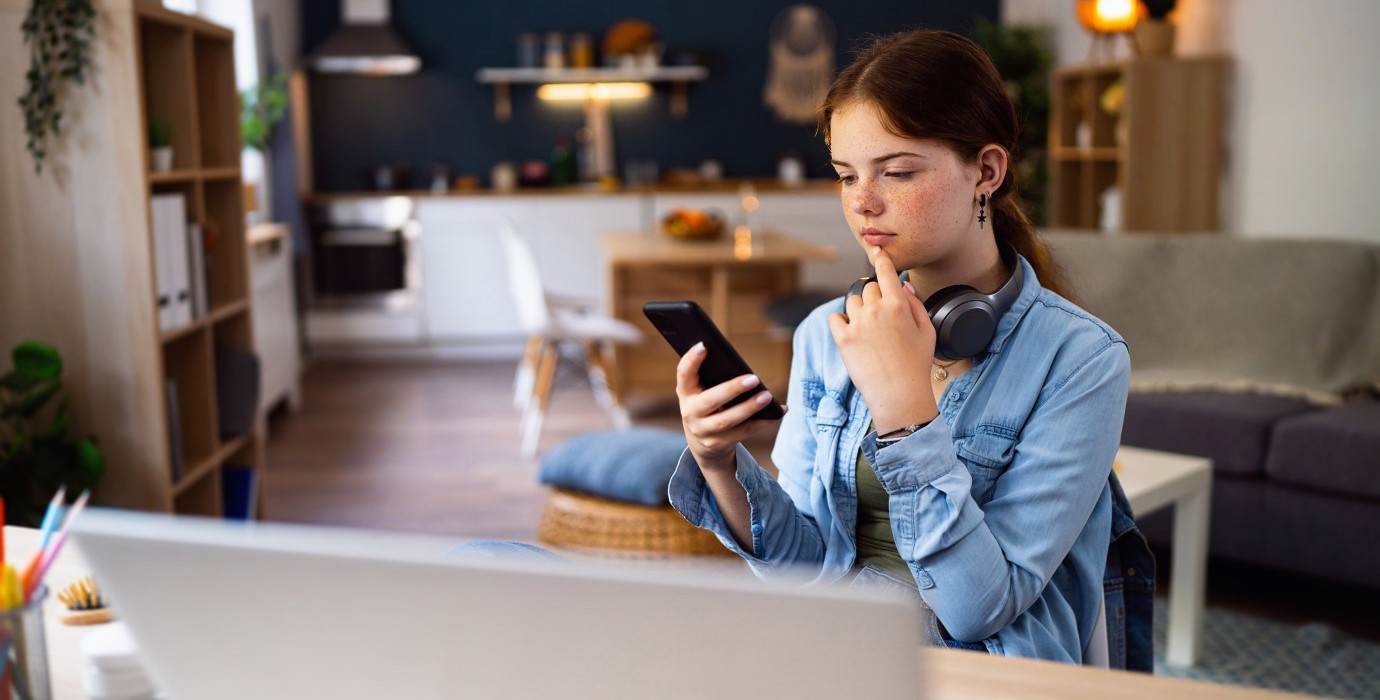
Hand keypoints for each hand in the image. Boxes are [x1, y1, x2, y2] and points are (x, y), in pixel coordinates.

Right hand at [676, 342, 781, 473]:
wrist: (702, 442)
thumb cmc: (708, 405)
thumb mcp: (703, 391)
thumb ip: (713, 377)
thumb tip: (742, 367)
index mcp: (686, 392)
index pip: (684, 374)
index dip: (691, 360)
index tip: (704, 345)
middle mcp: (690, 412)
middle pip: (710, 400)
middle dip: (732, 389)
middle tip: (754, 378)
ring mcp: (703, 431)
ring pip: (727, 420)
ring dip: (749, 407)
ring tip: (767, 396)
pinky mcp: (718, 444)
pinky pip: (743, 432)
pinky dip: (762, 422)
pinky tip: (777, 411)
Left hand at [827, 247, 939, 433]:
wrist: (899, 394)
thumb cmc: (916, 364)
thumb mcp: (927, 331)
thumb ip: (915, 304)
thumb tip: (903, 286)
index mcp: (898, 305)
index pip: (885, 271)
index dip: (881, 258)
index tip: (876, 250)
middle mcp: (876, 310)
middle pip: (869, 287)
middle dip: (876, 296)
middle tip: (883, 317)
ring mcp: (857, 324)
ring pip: (853, 301)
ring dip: (860, 309)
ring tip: (871, 330)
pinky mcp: (843, 339)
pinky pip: (835, 317)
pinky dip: (842, 320)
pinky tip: (852, 331)